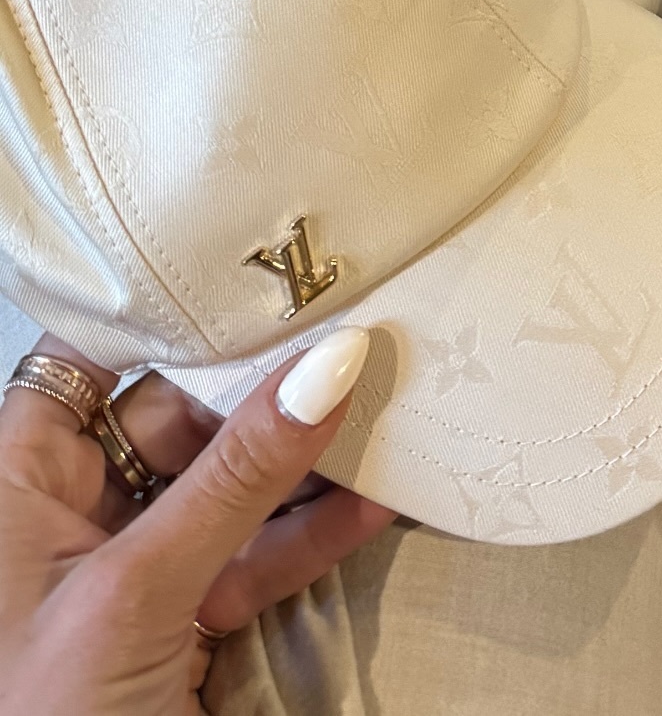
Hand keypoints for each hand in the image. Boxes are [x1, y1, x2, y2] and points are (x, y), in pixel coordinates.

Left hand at [0, 329, 393, 715]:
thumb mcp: (134, 593)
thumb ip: (235, 478)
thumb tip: (330, 360)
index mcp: (14, 483)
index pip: (88, 357)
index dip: (167, 304)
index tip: (257, 260)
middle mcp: (65, 514)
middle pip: (173, 412)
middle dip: (264, 379)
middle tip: (355, 326)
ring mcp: (128, 574)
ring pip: (226, 488)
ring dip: (306, 456)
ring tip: (392, 400)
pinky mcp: (180, 632)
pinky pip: (251, 560)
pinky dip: (312, 534)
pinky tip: (381, 498)